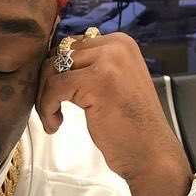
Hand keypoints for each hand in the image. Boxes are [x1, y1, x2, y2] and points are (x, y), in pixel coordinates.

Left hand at [36, 32, 191, 195]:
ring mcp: (108, 61)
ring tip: (52, 118)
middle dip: (46, 84)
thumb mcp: (111, 83)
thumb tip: (52, 61)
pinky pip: (54, 87)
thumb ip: (90, 67)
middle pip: (58, 55)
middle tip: (50, 110)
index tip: (55, 97)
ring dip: (44, 97)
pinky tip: (56, 124)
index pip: (70, 46)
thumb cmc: (129, 125)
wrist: (151, 153)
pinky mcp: (97, 81)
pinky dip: (47, 107)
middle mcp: (115, 46)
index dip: (55, 72)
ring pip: (52, 69)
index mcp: (120, 42)